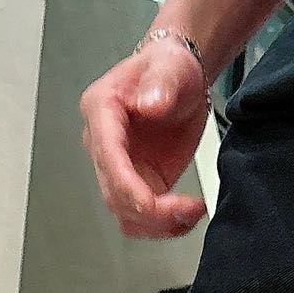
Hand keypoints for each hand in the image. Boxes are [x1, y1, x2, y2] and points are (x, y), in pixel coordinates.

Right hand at [80, 41, 210, 238]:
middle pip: (115, 195)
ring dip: (157, 225)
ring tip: (192, 213)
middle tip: (191, 209)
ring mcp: (121, 166)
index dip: (130, 190)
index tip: (158, 205)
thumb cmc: (168, 67)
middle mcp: (103, 144)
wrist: (179, 78)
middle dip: (152, 212)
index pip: (108, 160)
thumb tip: (150, 105)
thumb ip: (160, 85)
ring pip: (126, 214)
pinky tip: (186, 216)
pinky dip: (163, 225)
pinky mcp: (140, 181)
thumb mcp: (170, 68)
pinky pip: (142, 216)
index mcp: (102, 112)